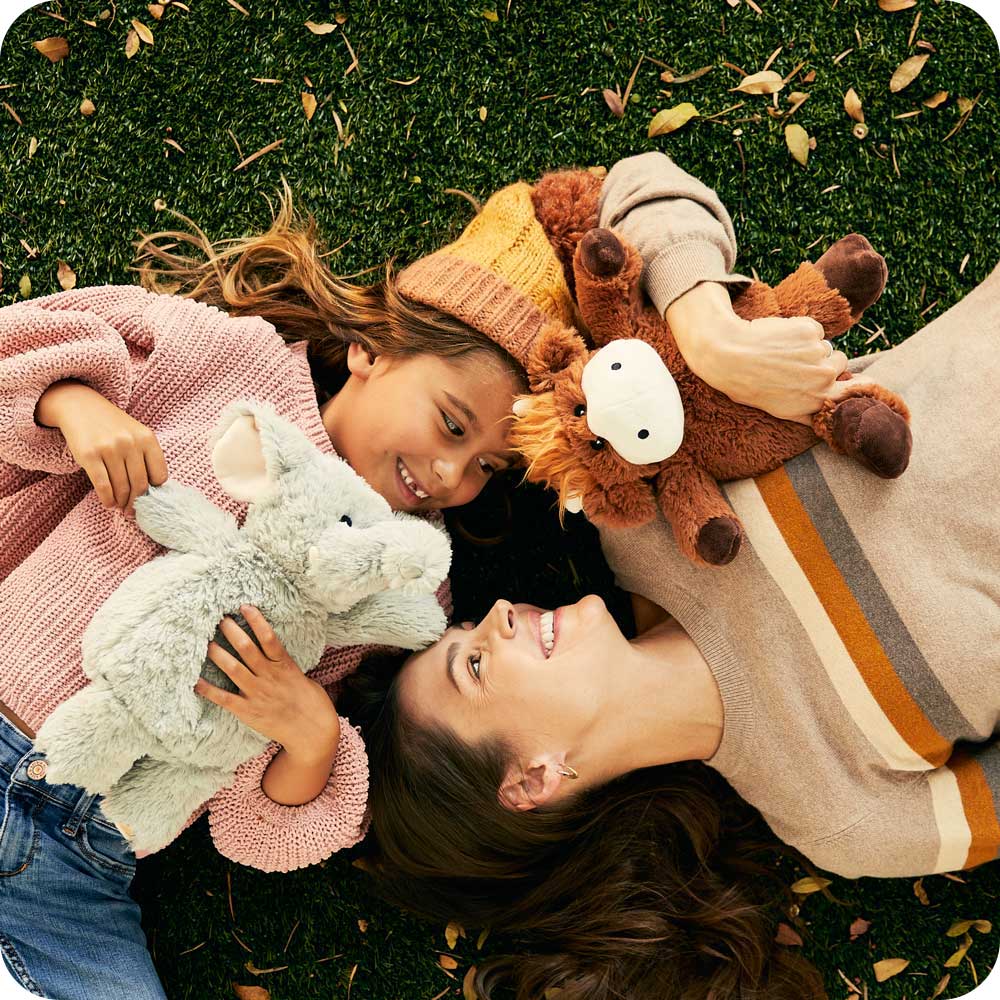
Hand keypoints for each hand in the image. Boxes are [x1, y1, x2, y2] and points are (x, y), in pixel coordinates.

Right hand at [36, 380, 167, 511]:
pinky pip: (103, 486)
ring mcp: (110, 448)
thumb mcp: (136, 434)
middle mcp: (130, 443)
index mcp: (147, 438)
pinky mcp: (89, 455)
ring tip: (120, 507)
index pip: (160, 475)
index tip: (148, 499)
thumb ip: (146, 457)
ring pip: (121, 487)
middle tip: (132, 510)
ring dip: (121, 502)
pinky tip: (108, 503)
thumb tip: (151, 491)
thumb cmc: (113, 426)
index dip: (154, 491)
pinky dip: (107, 499)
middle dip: (136, 502)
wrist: (81, 407)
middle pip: (140, 484)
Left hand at [195, 605, 340, 759]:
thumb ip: (286, 667)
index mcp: (285, 666)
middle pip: (247, 649)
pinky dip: (208, 690)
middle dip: (232, 632)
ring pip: (233, 668)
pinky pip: (224, 698)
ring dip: (218, 654)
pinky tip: (195, 681)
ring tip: (205, 642)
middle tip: (220, 619)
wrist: (313, 734)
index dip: (256, 620)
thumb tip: (275, 658)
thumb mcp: (303, 678)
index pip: (269, 638)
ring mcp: (258, 694)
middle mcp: (270, 677)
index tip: (244, 607)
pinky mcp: (248, 711)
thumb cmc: (313, 704)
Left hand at [666, 283, 850, 425]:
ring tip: (780, 352)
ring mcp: (818, 355)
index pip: (851, 392)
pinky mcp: (811, 333)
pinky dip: (799, 329)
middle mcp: (822, 380)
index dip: (851, 382)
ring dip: (808, 345)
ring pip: (824, 345)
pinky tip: (778, 339)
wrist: (728, 357)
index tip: (855, 379)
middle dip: (823, 360)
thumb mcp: (778, 409)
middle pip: (839, 362)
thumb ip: (805, 412)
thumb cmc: (747, 385)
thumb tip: (821, 417)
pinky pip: (814, 329)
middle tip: (793, 363)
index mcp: (815, 401)